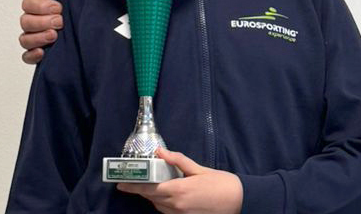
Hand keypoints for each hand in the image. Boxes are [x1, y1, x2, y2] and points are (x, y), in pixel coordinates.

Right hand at [18, 0, 74, 63]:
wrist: (88, 25)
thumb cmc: (76, 5)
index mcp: (40, 3)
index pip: (28, 3)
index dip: (40, 6)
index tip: (58, 7)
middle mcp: (34, 20)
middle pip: (25, 21)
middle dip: (41, 22)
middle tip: (60, 22)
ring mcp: (35, 37)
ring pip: (24, 39)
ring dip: (37, 38)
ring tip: (55, 36)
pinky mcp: (39, 52)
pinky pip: (26, 56)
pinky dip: (32, 56)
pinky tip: (43, 53)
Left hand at [117, 148, 242, 213]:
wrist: (239, 201)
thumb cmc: (222, 184)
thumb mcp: (200, 169)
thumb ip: (178, 161)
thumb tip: (161, 152)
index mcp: (178, 190)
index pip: (148, 189)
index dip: (133, 186)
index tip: (121, 183)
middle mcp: (176, 205)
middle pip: (152, 198)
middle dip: (144, 190)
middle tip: (138, 181)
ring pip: (159, 206)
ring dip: (156, 197)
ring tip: (158, 186)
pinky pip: (169, 212)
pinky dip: (166, 204)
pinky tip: (172, 196)